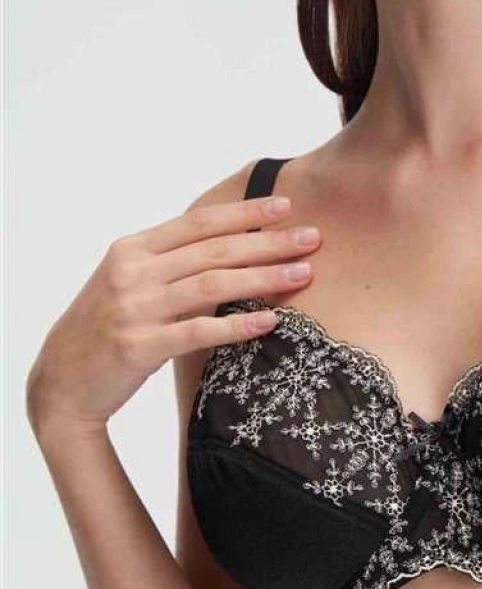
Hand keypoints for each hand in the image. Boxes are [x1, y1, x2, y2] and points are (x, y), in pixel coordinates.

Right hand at [25, 192, 321, 435]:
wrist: (62, 381)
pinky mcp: (139, 347)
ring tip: (303, 274)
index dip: (244, 213)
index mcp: (132, 250)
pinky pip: (198, 331)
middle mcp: (132, 273)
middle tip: (312, 238)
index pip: (198, 223)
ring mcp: (135, 309)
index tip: (285, 207)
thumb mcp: (129, 283)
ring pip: (212, 285)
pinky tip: (270, 321)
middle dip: (268, 242)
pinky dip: (237, 325)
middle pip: (214, 250)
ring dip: (263, 278)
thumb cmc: (106, 328)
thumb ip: (170, 262)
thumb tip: (232, 244)